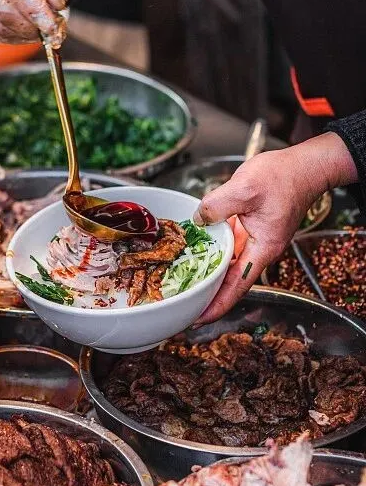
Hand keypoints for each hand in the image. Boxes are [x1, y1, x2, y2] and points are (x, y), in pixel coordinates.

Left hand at [193, 132, 357, 323]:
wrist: (303, 166)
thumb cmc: (285, 177)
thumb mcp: (245, 188)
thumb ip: (217, 205)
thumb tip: (198, 219)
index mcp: (262, 248)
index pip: (237, 286)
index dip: (217, 305)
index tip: (199, 319)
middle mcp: (258, 249)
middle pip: (230, 280)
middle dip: (207, 295)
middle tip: (182, 305)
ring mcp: (254, 239)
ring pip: (227, 263)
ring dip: (208, 273)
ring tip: (184, 285)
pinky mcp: (249, 228)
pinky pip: (227, 245)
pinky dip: (212, 251)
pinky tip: (194, 251)